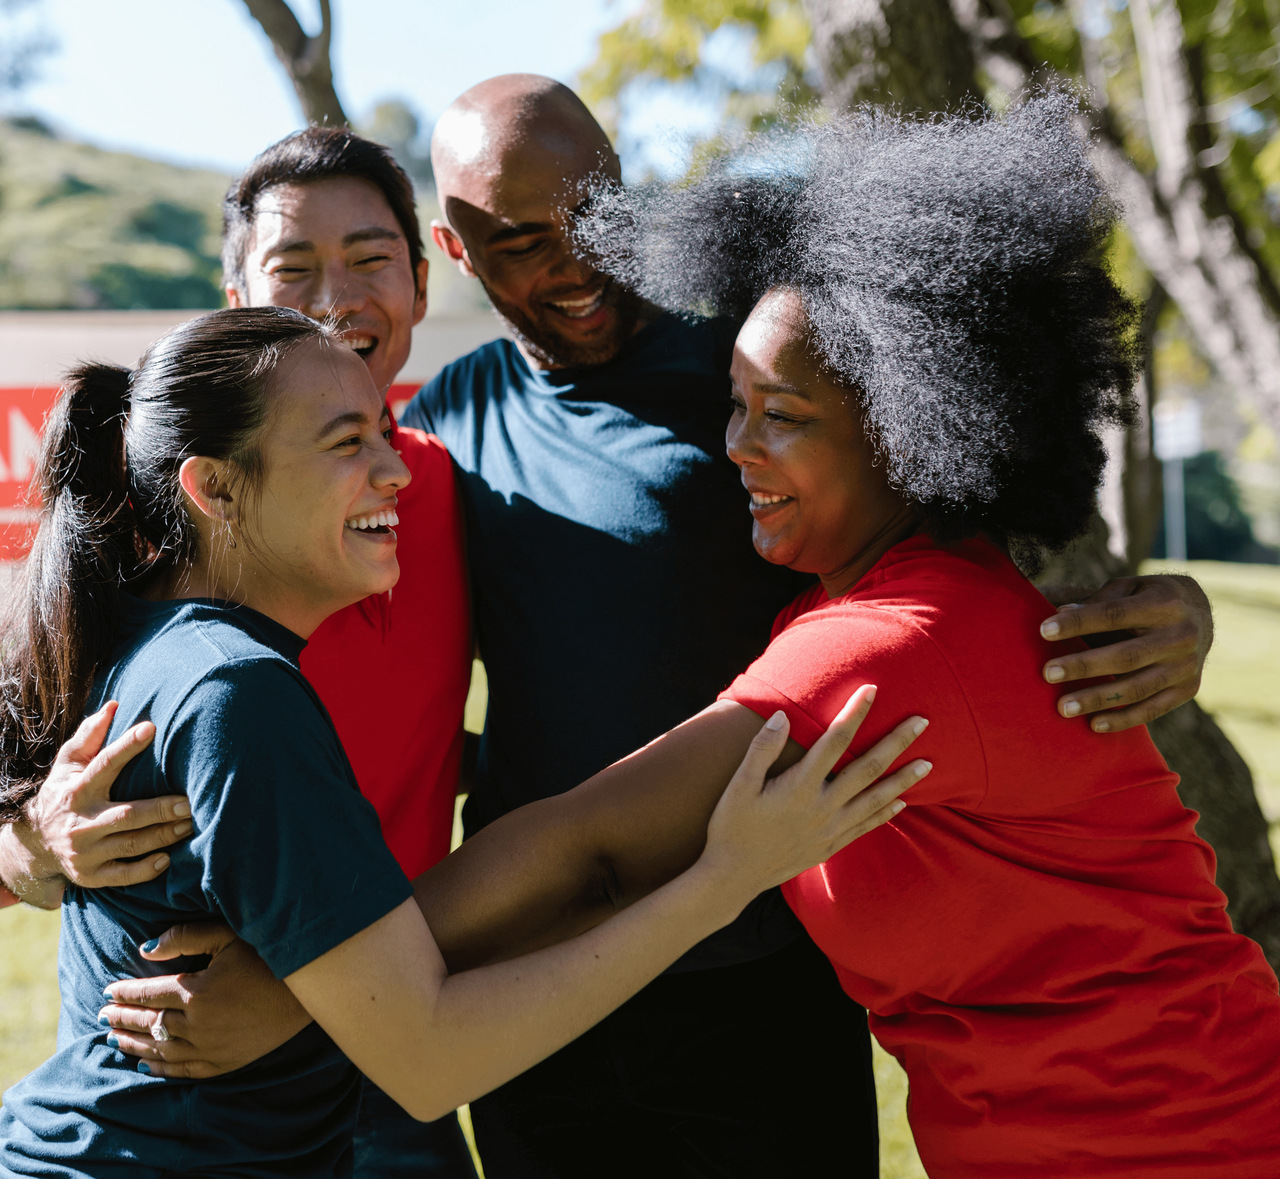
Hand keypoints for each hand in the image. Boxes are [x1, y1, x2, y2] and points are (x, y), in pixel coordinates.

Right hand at [25, 701, 189, 887]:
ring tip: (190, 824)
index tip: (152, 728)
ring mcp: (85, 852)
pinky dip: (146, 869)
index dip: (127, 746)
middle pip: (127, 815)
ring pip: (131, 844)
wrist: (35, 844)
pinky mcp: (90, 876)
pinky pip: (123, 876)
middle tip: (190, 802)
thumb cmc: (65, 793)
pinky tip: (168, 858)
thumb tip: (115, 705)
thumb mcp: (68, 764)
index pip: (103, 764)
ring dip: (164, 836)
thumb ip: (90, 735)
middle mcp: (80, 822)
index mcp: (77, 789)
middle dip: (161, 809)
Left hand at [100, 922, 311, 1078]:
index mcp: (196, 991)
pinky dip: (159, 1067)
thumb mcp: (229, 937)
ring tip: (114, 1038)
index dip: (125, 993)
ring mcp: (209, 1048)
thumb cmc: (268, 958)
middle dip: (123, 1018)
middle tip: (103, 1016)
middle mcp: (197, 1024)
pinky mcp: (222, 1063)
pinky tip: (145, 1063)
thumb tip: (146, 948)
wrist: (306, 994)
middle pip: (149, 1022)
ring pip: (159, 1049)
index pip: (148, 993)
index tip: (108, 992)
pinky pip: (181, 1070)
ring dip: (133, 1043)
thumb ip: (185, 937)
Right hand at [703, 685, 928, 895]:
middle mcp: (823, 807)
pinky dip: (886, 812)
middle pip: (869, 767)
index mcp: (800, 786)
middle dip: (897, 741)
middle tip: (922, 720)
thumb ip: (762, 749)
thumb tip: (783, 716)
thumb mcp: (739, 785)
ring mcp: (830, 829)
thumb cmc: (731, 826)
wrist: (732, 877)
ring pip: (877, 798)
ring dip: (904, 779)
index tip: (872, 689)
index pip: (835, 740)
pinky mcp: (830, 846)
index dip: (855, 712)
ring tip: (929, 763)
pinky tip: (902, 802)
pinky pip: (867, 825)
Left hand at [1039, 574, 1211, 732]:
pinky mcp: (1188, 689)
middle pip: (1127, 656)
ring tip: (1063, 707)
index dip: (1079, 623)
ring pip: (1138, 688)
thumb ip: (1097, 601)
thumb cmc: (1148, 598)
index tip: (1044, 631)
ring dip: (1098, 699)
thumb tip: (1059, 612)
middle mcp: (1181, 635)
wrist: (1201, 613)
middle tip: (1048, 673)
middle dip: (1084, 666)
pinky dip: (1123, 719)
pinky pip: (1153, 709)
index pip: (1114, 614)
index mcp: (1164, 603)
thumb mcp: (1128, 588)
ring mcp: (1187, 666)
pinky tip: (1094, 724)